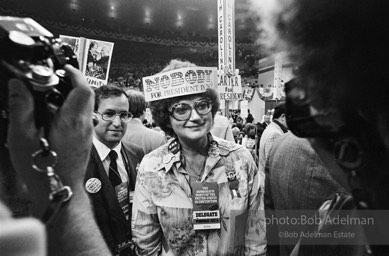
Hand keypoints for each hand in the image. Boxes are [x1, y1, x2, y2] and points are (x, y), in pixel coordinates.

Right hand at [7, 65, 93, 214]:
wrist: (59, 192)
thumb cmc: (42, 170)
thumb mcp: (22, 138)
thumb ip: (21, 108)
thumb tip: (18, 85)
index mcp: (71, 121)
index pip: (83, 89)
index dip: (75, 73)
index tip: (63, 68)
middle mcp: (84, 126)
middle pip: (87, 95)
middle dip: (74, 82)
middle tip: (57, 78)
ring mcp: (86, 134)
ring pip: (86, 106)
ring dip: (73, 96)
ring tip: (53, 95)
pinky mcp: (85, 141)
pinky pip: (82, 118)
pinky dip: (73, 109)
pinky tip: (55, 115)